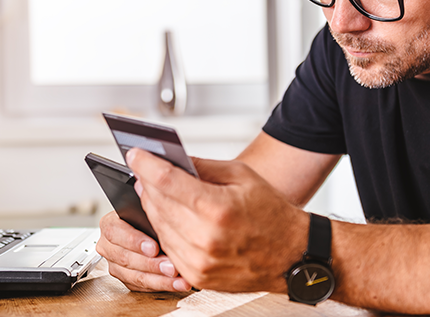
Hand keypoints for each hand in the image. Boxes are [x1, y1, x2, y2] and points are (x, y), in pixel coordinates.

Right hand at [96, 211, 191, 291]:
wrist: (148, 231)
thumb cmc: (147, 218)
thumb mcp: (146, 209)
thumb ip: (149, 208)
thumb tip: (155, 201)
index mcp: (109, 224)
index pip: (115, 232)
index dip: (135, 241)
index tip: (154, 248)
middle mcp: (108, 246)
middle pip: (125, 258)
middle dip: (152, 264)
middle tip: (171, 267)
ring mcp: (115, 264)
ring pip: (134, 276)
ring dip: (159, 279)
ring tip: (178, 279)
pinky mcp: (125, 279)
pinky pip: (141, 286)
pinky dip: (160, 286)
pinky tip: (176, 284)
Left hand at [126, 148, 308, 292]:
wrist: (293, 255)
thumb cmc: (272, 214)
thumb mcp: (242, 176)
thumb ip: (203, 167)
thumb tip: (172, 160)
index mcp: (218, 209)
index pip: (166, 181)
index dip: (146, 165)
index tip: (135, 154)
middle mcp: (206, 238)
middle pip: (157, 204)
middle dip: (147, 184)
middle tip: (144, 171)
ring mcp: (200, 261)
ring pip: (158, 227)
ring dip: (152, 207)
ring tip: (154, 192)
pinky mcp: (198, 276)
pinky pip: (168, 248)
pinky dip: (164, 230)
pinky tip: (168, 217)